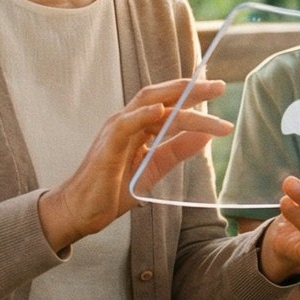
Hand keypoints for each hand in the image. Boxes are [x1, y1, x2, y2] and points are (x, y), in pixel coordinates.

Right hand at [39, 77, 232, 251]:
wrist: (80, 213)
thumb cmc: (112, 190)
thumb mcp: (153, 169)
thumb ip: (177, 151)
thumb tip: (206, 136)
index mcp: (137, 127)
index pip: (168, 103)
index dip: (192, 94)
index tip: (218, 89)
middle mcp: (126, 122)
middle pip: (161, 96)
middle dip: (191, 89)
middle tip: (220, 86)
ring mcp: (115, 132)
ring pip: (149, 106)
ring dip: (178, 99)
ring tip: (203, 93)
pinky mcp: (106, 148)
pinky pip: (125, 125)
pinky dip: (142, 115)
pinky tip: (161, 110)